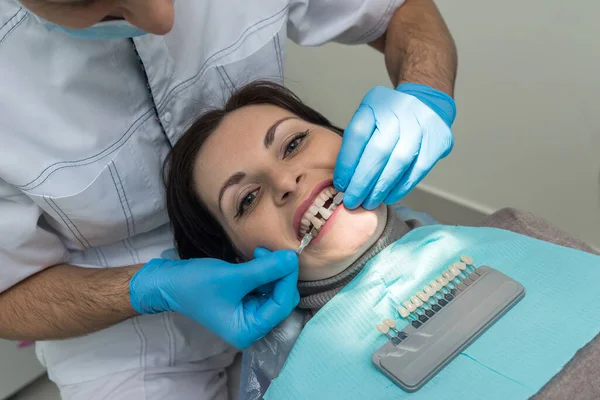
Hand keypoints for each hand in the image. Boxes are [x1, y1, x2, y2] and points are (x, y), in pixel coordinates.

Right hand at [130, 248, 299, 348]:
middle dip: (278, 274)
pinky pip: (264, 286)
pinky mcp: (245, 300)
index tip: (287, 256)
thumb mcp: (234, 276)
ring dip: (270, 270)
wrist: (168, 282)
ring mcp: (249, 313)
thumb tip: (292, 258)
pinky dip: (263, 271)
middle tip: (265, 253)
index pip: (282, 305)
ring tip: (256, 254)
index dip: (287, 280)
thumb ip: (265, 269)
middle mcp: (252, 326)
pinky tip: (254, 259)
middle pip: (281, 298)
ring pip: (275, 289)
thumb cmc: (196, 284)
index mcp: (249, 330)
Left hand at [334, 83, 455, 209]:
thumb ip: (356, 143)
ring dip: (381, 188)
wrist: (426, 101)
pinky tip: (389, 196)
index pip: (357, 135)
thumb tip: (345, 180)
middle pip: (378, 151)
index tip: (341, 185)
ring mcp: (420, 125)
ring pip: (399, 162)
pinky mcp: (437, 142)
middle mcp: (399, 111)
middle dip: (362, 181)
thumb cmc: (389, 117)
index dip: (347, 163)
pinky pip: (417, 169)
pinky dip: (401, 187)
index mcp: (375, 104)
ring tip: (369, 203)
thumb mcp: (368, 118)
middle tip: (352, 201)